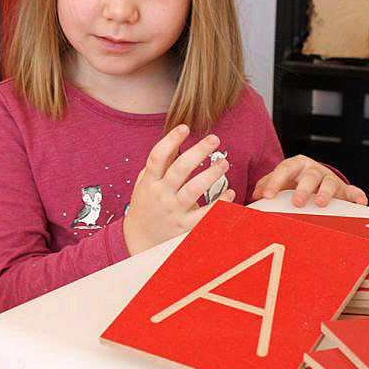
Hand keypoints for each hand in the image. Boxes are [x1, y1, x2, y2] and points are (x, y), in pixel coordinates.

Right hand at [123, 124, 235, 254]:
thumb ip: (160, 163)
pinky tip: (230, 193)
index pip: (157, 157)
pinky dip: (219, 203)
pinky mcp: (185, 227)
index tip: (185, 127)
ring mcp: (174, 211)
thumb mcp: (146, 183)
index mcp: (150, 182)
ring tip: (224, 163)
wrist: (139, 241)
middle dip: (198, 152)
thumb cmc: (146, 206)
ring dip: (211, 174)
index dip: (170, 140)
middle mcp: (161, 195)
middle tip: (214, 139)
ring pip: (193, 190)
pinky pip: (205, 214)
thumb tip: (175, 138)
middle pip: (179, 169)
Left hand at [251, 155, 367, 207]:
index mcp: (296, 165)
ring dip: (325, 192)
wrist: (314, 180)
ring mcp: (330, 179)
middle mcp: (313, 170)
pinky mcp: (344, 190)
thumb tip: (255, 195)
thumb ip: (267, 185)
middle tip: (296, 203)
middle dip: (303, 189)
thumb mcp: (280, 181)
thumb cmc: (294, 182)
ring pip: (329, 183)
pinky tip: (361, 203)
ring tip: (321, 204)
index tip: (267, 196)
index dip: (275, 182)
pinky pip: (353, 191)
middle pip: (309, 176)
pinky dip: (357, 196)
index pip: (284, 170)